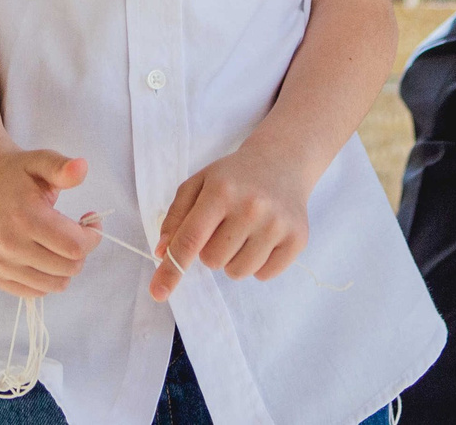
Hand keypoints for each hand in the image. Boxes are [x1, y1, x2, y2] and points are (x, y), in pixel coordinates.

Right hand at [0, 149, 101, 298]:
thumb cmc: (16, 173)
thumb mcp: (40, 161)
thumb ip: (62, 167)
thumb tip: (82, 167)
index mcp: (23, 217)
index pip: (74, 246)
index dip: (92, 237)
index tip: (90, 222)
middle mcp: (8, 245)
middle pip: (68, 267)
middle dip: (80, 251)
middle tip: (72, 231)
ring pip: (55, 284)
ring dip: (65, 266)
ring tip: (57, 243)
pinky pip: (36, 291)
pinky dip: (46, 277)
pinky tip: (42, 254)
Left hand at [149, 142, 313, 299]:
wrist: (282, 162)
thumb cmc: (233, 176)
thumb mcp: (198, 184)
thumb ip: (176, 217)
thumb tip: (163, 253)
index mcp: (221, 190)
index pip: (191, 239)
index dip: (171, 269)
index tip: (158, 293)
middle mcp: (251, 206)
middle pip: (212, 261)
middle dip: (211, 250)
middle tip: (224, 226)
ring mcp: (278, 224)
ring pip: (237, 272)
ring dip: (234, 259)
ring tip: (243, 232)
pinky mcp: (298, 239)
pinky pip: (264, 275)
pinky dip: (258, 264)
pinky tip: (262, 238)